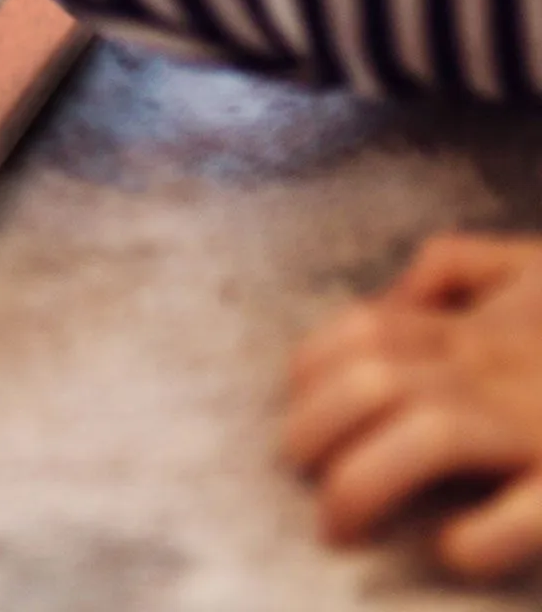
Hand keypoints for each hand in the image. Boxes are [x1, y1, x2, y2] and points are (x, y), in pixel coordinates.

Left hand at [286, 234, 541, 580]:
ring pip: (429, 432)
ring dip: (366, 481)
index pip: (362, 331)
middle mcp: (502, 365)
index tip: (298, 418)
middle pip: (374, 379)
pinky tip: (455, 550)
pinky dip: (485, 532)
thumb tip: (393, 295)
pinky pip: (535, 507)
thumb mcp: (538, 266)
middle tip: (303, 481)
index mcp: (485, 325)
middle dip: (315, 431)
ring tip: (341, 526)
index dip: (310, 374)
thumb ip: (463, 266)